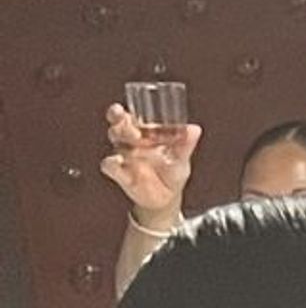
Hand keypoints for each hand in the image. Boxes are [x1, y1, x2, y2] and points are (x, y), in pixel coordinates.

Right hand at [101, 108, 199, 222]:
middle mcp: (130, 143)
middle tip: (123, 117)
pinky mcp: (120, 174)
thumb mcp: (181, 159)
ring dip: (120, 136)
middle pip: (118, 126)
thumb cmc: (172, 173)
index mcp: (143, 134)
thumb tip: (194, 129)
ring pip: (115, 142)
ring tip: (132, 136)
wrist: (167, 198)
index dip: (121, 113)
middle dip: (118, 119)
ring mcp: (124, 157)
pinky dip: (112, 163)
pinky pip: (110, 166)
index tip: (121, 108)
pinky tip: (118, 161)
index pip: (129, 119)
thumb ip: (186, 144)